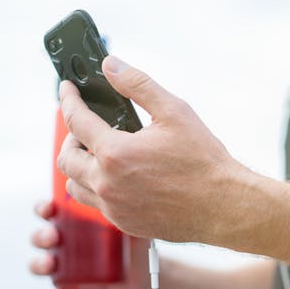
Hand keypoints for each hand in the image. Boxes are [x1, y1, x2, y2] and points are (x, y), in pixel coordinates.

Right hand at [29, 200, 151, 288]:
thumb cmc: (135, 245)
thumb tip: (125, 199)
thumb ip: (127, 214)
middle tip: (53, 236)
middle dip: (41, 236)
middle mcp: (65, 245)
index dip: (44, 208)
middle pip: (41, 238)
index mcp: (74, 224)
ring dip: (40, 264)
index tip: (49, 208)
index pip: (50, 212)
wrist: (146, 277)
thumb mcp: (132, 228)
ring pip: (41, 266)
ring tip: (50, 264)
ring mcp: (66, 269)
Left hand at [56, 56, 246, 242]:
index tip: (67, 89)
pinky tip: (120, 177)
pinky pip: (96, 204)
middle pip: (66, 158)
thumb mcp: (175, 112)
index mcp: (115, 152)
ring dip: (80, 166)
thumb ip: (138, 84)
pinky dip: (98, 187)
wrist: (224, 206)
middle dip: (71, 138)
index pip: (75, 120)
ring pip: (74, 185)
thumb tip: (110, 65)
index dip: (68, 99)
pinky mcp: (124, 223)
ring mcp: (114, 207)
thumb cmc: (204, 160)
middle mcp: (107, 183)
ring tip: (100, 155)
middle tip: (88, 128)